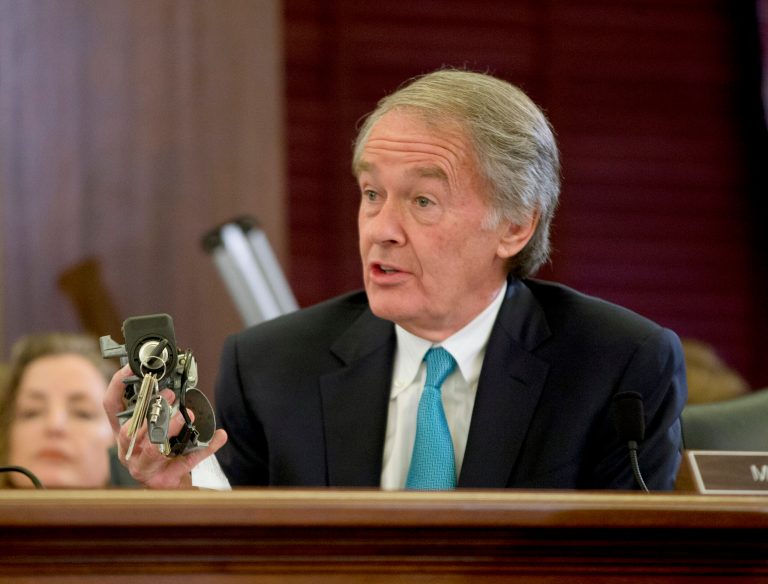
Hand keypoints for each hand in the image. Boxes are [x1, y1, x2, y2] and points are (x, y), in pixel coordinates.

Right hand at [104, 365, 227, 488]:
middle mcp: (128, 450)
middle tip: (170, 395)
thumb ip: (162, 406)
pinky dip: (204, 448)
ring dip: (170, 430)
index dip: (117, 385)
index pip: (112, 406)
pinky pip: (186, 462)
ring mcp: (142, 466)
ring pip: (152, 450)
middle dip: (151, 411)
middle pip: (130, 431)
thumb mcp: (153, 426)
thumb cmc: (159, 450)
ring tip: (185, 416)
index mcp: (124, 432)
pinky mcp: (161, 479)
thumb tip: (177, 383)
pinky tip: (218, 437)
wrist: (166, 482)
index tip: (132, 367)